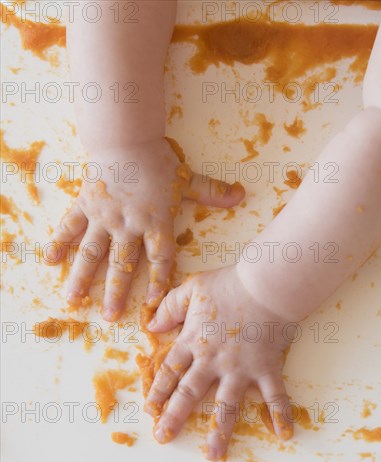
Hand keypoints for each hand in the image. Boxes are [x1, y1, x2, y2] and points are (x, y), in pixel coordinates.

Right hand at [44, 138, 243, 320]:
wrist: (126, 138)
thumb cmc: (159, 161)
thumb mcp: (188, 179)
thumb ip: (212, 193)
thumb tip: (242, 193)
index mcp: (155, 222)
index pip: (160, 258)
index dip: (159, 280)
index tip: (154, 302)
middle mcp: (128, 225)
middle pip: (122, 265)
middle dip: (116, 292)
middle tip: (110, 316)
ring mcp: (104, 217)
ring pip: (91, 253)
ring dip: (83, 278)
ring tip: (74, 300)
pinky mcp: (85, 205)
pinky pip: (70, 227)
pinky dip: (58, 243)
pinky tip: (49, 261)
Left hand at [144, 265, 293, 460]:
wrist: (266, 286)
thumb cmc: (229, 284)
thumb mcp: (192, 288)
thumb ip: (169, 307)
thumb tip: (151, 325)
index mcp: (194, 341)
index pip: (170, 370)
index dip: (158, 390)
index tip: (150, 410)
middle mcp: (213, 361)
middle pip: (189, 393)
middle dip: (174, 417)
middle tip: (164, 438)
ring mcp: (240, 368)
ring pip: (227, 405)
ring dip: (219, 431)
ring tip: (213, 456)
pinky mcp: (266, 368)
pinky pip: (274, 395)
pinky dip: (280, 414)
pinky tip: (284, 434)